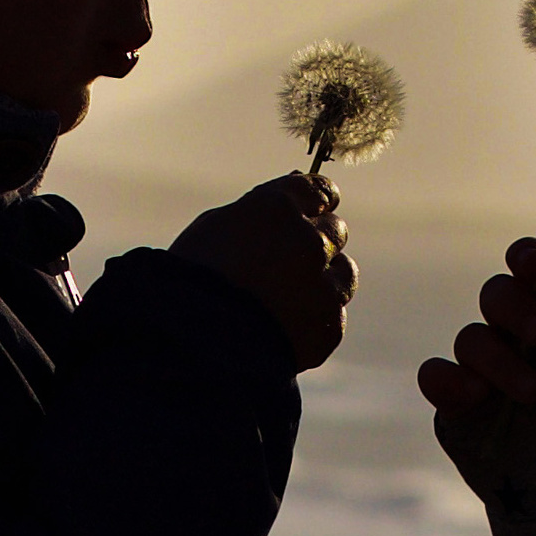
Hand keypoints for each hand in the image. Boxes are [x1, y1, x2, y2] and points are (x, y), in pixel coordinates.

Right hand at [172, 173, 355, 372]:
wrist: (194, 346)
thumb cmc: (191, 280)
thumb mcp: (216, 228)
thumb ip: (261, 209)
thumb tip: (292, 189)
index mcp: (277, 208)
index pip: (319, 190)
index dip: (317, 203)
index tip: (315, 211)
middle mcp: (309, 241)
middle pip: (336, 231)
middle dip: (318, 243)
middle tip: (287, 264)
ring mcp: (323, 285)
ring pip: (344, 273)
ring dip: (326, 279)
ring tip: (290, 298)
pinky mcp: (329, 326)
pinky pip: (333, 315)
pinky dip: (316, 319)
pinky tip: (285, 328)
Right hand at [417, 239, 535, 412]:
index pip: (528, 266)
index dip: (524, 256)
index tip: (533, 262)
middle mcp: (513, 331)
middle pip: (496, 295)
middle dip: (516, 309)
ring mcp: (484, 366)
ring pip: (471, 339)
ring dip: (497, 360)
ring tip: (534, 393)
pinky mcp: (460, 402)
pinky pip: (435, 377)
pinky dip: (447, 379)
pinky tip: (475, 393)